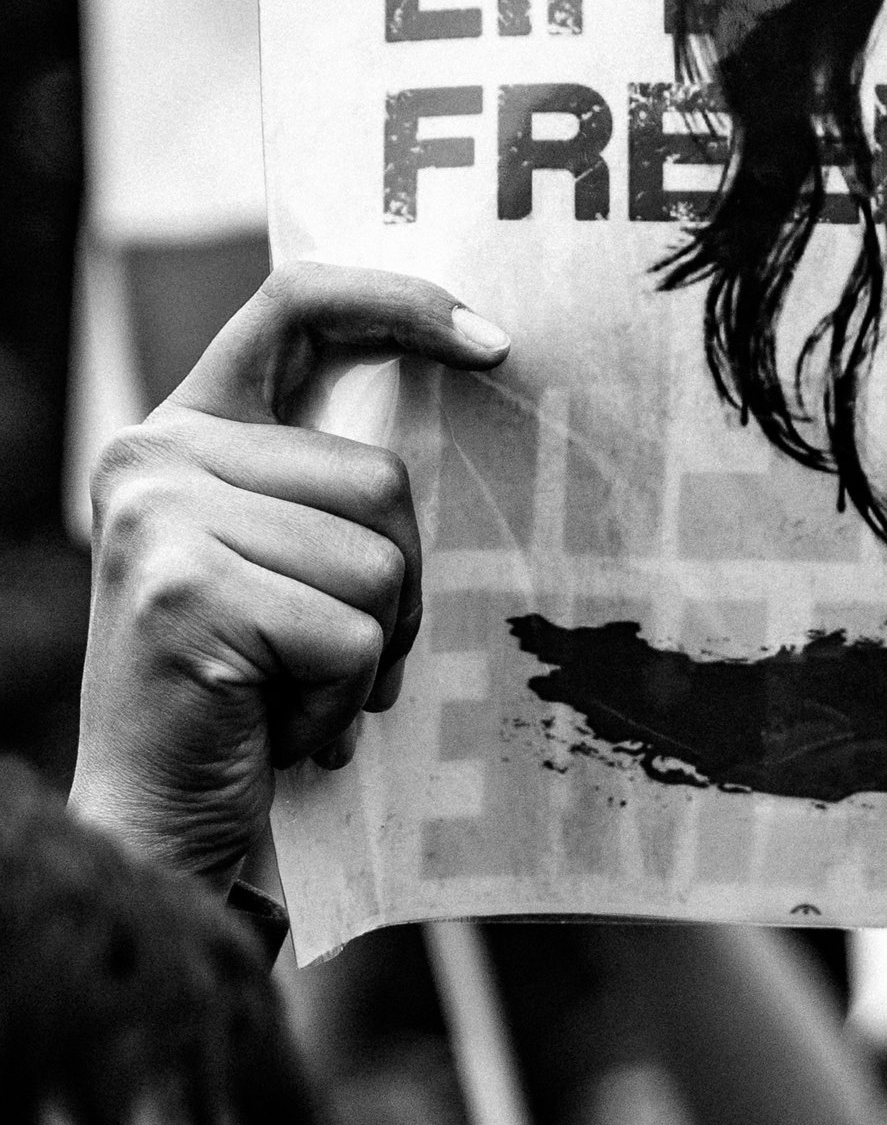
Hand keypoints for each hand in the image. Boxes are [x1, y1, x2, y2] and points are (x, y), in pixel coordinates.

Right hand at [70, 263, 510, 889]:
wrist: (160, 819)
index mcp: (185, 432)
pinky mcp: (186, 592)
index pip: (295, 309)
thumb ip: (334, 490)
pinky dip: (342, 700)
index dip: (399, 305)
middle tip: (330, 655)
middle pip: (381, 480)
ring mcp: (160, 520)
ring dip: (368, 654)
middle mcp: (154, 455)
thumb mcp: (291, 566)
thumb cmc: (251, 693)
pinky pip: (352, 634)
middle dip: (396, 588)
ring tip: (295, 690)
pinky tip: (279, 728)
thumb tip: (476, 387)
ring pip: (380, 562)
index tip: (494, 340)